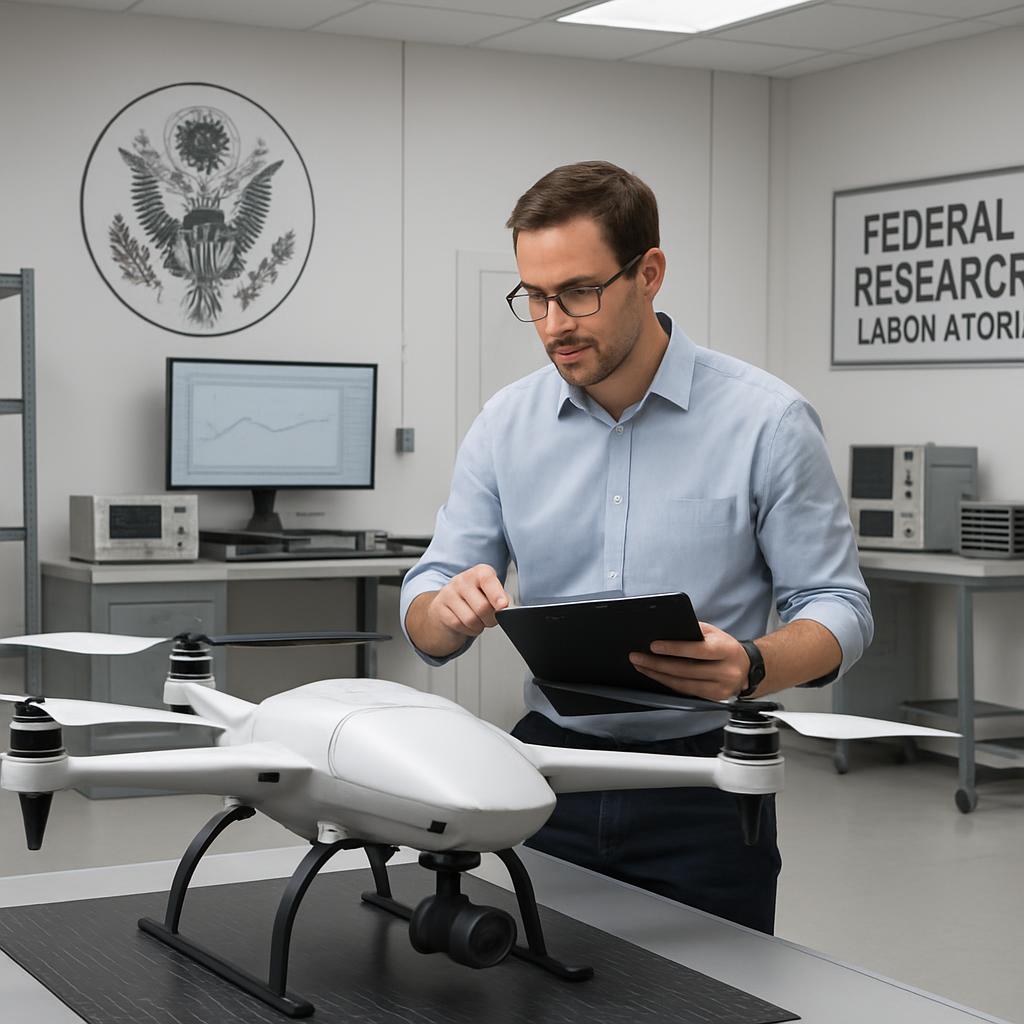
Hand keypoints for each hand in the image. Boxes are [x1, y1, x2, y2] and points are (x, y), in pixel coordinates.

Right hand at [427, 564, 509, 643]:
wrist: (448, 606)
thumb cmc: (476, 599)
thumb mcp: (492, 594)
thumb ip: (501, 599)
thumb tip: (505, 609)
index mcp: (479, 572)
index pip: (488, 580)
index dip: (497, 595)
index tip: (503, 606)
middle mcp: (462, 580)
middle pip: (483, 607)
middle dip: (491, 619)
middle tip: (490, 619)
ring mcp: (448, 593)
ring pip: (471, 619)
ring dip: (479, 626)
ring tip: (479, 621)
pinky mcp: (439, 607)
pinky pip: (458, 625)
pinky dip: (468, 630)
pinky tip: (467, 624)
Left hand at [628, 622, 750, 701]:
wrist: (749, 668)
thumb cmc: (725, 646)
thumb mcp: (714, 633)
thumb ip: (693, 631)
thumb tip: (665, 631)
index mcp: (726, 650)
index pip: (697, 650)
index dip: (674, 649)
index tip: (653, 646)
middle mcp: (726, 671)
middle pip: (685, 670)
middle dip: (657, 664)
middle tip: (637, 657)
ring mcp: (721, 688)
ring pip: (683, 684)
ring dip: (658, 676)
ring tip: (641, 666)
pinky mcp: (715, 698)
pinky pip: (686, 692)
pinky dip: (669, 683)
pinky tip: (655, 676)